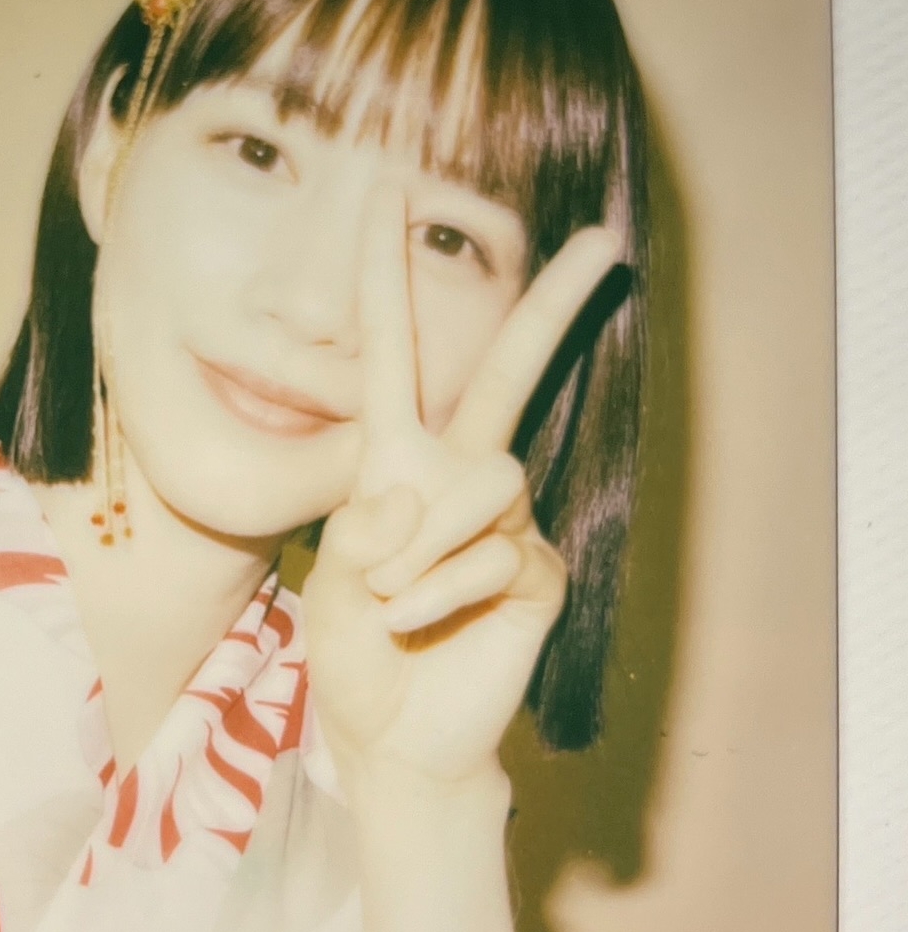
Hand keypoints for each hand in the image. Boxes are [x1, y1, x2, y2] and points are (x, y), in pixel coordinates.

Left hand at [302, 184, 621, 792]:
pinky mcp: (535, 572)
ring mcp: (504, 525)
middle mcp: (456, 479)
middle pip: (508, 375)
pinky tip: (416, 624)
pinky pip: (495, 554)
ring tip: (387, 599)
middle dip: (553, 309)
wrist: (392, 738)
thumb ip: (361, 528)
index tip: (391, 193)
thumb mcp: (329, 581)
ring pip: (487, 479)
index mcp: (393, 464)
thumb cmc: (353, 652)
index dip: (386, 280)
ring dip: (425, 542)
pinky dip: (440, 592)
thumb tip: (417, 491)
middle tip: (603, 243)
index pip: (393, 359)